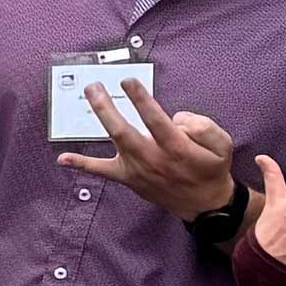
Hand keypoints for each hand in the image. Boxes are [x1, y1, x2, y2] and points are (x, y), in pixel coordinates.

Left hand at [53, 74, 238, 219]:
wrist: (203, 204)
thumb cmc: (211, 168)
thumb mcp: (222, 145)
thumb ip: (203, 127)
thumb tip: (177, 118)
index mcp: (176, 148)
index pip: (154, 119)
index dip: (140, 100)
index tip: (128, 81)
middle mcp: (153, 158)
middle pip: (124, 130)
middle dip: (107, 106)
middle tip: (96, 85)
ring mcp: (138, 169)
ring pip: (115, 141)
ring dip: (100, 117)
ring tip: (91, 93)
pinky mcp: (128, 178)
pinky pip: (102, 171)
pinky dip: (82, 164)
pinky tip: (62, 159)